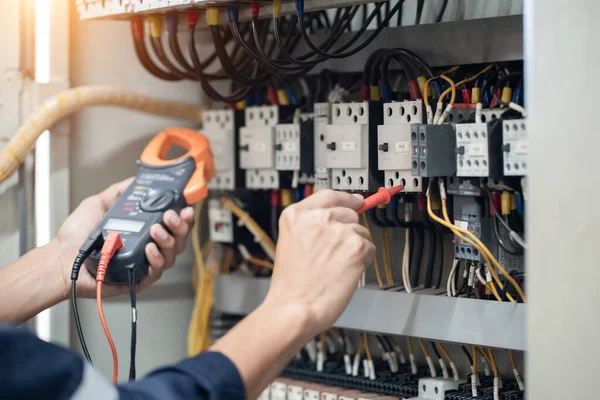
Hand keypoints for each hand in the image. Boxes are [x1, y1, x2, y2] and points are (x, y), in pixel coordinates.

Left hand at [55, 178, 194, 297]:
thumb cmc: (76, 236)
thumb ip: (119, 191)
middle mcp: (147, 246)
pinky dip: (156, 260)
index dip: (183, 217)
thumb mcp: (99, 203)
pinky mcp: (138, 279)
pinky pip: (157, 272)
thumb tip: (137, 179)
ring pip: (171, 255)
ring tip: (155, 231)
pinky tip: (149, 249)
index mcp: (143, 229)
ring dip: (168, 241)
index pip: (173, 224)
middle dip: (179, 227)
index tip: (183, 208)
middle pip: (178, 239)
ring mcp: (144, 263)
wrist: (61, 258)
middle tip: (169, 217)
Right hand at [265, 190, 375, 335]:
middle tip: (336, 253)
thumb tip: (339, 216)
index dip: (346, 199)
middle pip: (350, 213)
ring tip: (336, 266)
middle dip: (348, 231)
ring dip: (355, 248)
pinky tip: (345, 272)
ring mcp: (338, 231)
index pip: (330, 195)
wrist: (295, 308)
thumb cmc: (291, 285)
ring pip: (362, 232)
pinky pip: (370, 249)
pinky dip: (363, 261)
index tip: (356, 201)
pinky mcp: (356, 247)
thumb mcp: (291, 242)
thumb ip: (311, 225)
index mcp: (297, 215)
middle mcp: (318, 218)